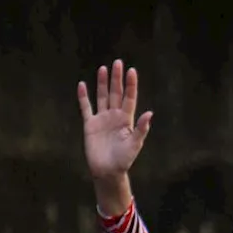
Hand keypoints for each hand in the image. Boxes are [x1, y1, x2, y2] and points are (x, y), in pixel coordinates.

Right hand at [77, 59, 151, 214]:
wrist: (107, 171)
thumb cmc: (124, 159)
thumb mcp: (135, 144)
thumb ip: (141, 128)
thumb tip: (150, 113)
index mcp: (127, 119)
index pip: (129, 97)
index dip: (130, 84)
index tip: (131, 70)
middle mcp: (115, 116)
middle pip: (115, 93)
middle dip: (117, 78)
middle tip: (118, 62)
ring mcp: (102, 119)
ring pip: (102, 97)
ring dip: (102, 83)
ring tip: (103, 68)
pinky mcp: (89, 124)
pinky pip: (86, 107)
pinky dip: (83, 97)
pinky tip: (82, 84)